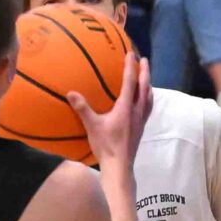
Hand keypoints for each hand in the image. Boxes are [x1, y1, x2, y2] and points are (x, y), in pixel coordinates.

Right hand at [76, 52, 151, 171]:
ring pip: (149, 97)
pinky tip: (144, 101)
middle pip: (144, 87)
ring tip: (146, 78)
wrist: (120, 165)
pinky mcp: (141, 127)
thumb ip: (82, 108)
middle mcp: (137, 111)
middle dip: (145, 72)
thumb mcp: (92, 126)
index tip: (131, 54)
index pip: (130, 82)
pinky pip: (148, 107)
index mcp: (126, 107)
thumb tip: (71, 93)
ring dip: (148, 84)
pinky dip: (148, 98)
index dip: (130, 67)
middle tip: (144, 60)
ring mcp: (141, 120)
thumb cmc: (106, 145)